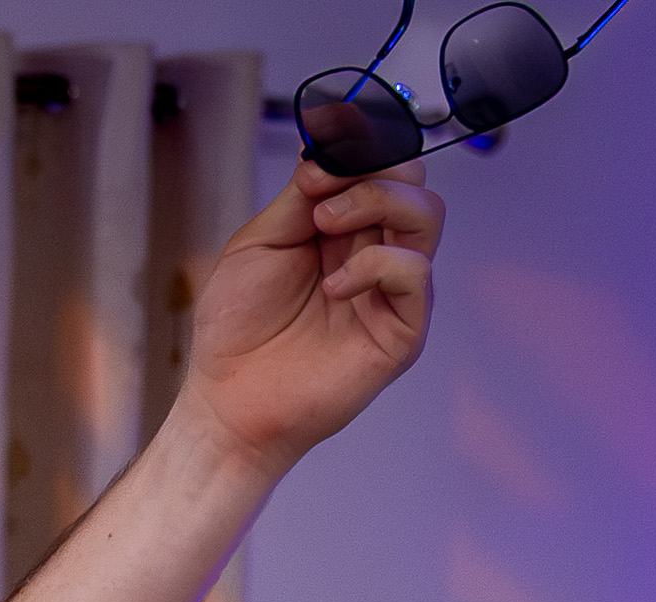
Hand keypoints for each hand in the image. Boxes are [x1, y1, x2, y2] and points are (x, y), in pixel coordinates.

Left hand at [178, 161, 443, 475]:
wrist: (228, 400)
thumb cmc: (237, 330)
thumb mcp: (259, 242)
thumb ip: (299, 194)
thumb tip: (331, 150)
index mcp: (341, 228)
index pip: (380, 166)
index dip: (361, 146)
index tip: (324, 148)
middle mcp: (373, 251)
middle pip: (411, 181)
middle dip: (371, 169)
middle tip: (320, 197)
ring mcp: (391, 289)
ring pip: (426, 215)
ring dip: (376, 202)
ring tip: (324, 227)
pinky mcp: (402, 328)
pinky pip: (416, 272)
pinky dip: (375, 265)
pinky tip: (333, 287)